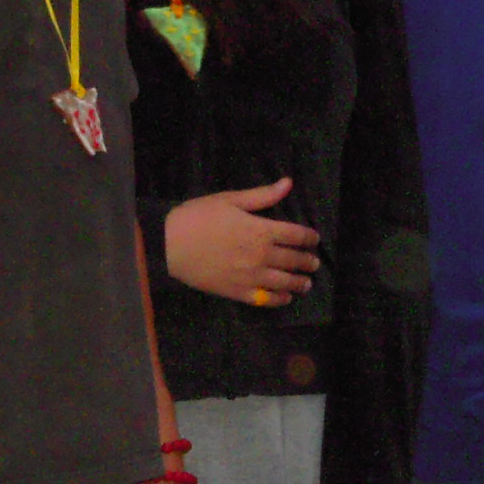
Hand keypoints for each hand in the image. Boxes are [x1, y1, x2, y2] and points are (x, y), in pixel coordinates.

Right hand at [164, 179, 321, 306]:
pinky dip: (280, 300)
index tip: (314, 239)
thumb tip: (288, 183)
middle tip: (314, 262)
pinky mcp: (238, 292)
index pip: (296, 235)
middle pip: (294, 260)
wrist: (169, 245)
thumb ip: (262, 195)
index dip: (309, 237)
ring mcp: (251, 277)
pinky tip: (285, 298)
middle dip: (308, 261)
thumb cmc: (198, 217)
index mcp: (261, 230)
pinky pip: (266, 299)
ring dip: (300, 283)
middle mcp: (262, 255)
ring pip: (285, 283)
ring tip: (307, 283)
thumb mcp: (230, 200)